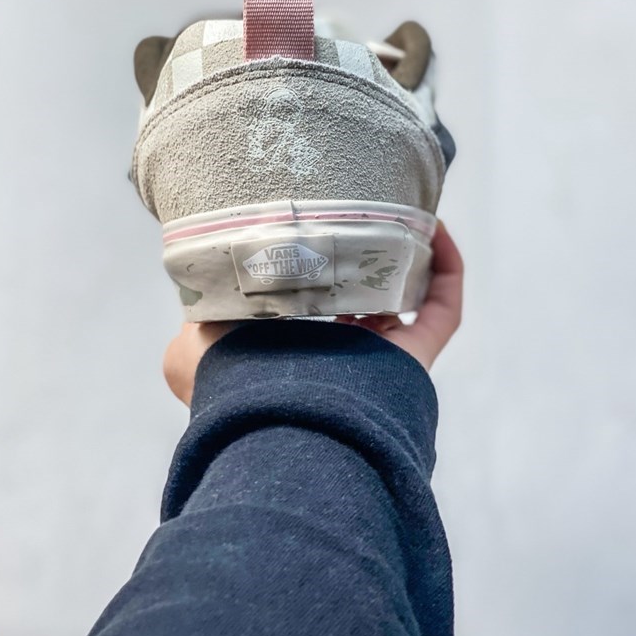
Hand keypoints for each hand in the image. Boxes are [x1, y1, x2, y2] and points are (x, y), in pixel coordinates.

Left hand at [163, 221, 463, 404]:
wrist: (273, 420)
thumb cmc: (232, 384)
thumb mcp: (189, 350)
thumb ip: (195, 322)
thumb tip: (200, 302)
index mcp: (291, 355)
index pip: (310, 312)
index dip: (317, 272)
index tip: (315, 234)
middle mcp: (338, 360)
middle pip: (364, 304)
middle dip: (368, 262)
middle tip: (366, 220)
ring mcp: (381, 359)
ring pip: (406, 303)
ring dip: (411, 258)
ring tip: (403, 214)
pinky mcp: (415, 357)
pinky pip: (442, 310)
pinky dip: (446, 269)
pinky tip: (436, 229)